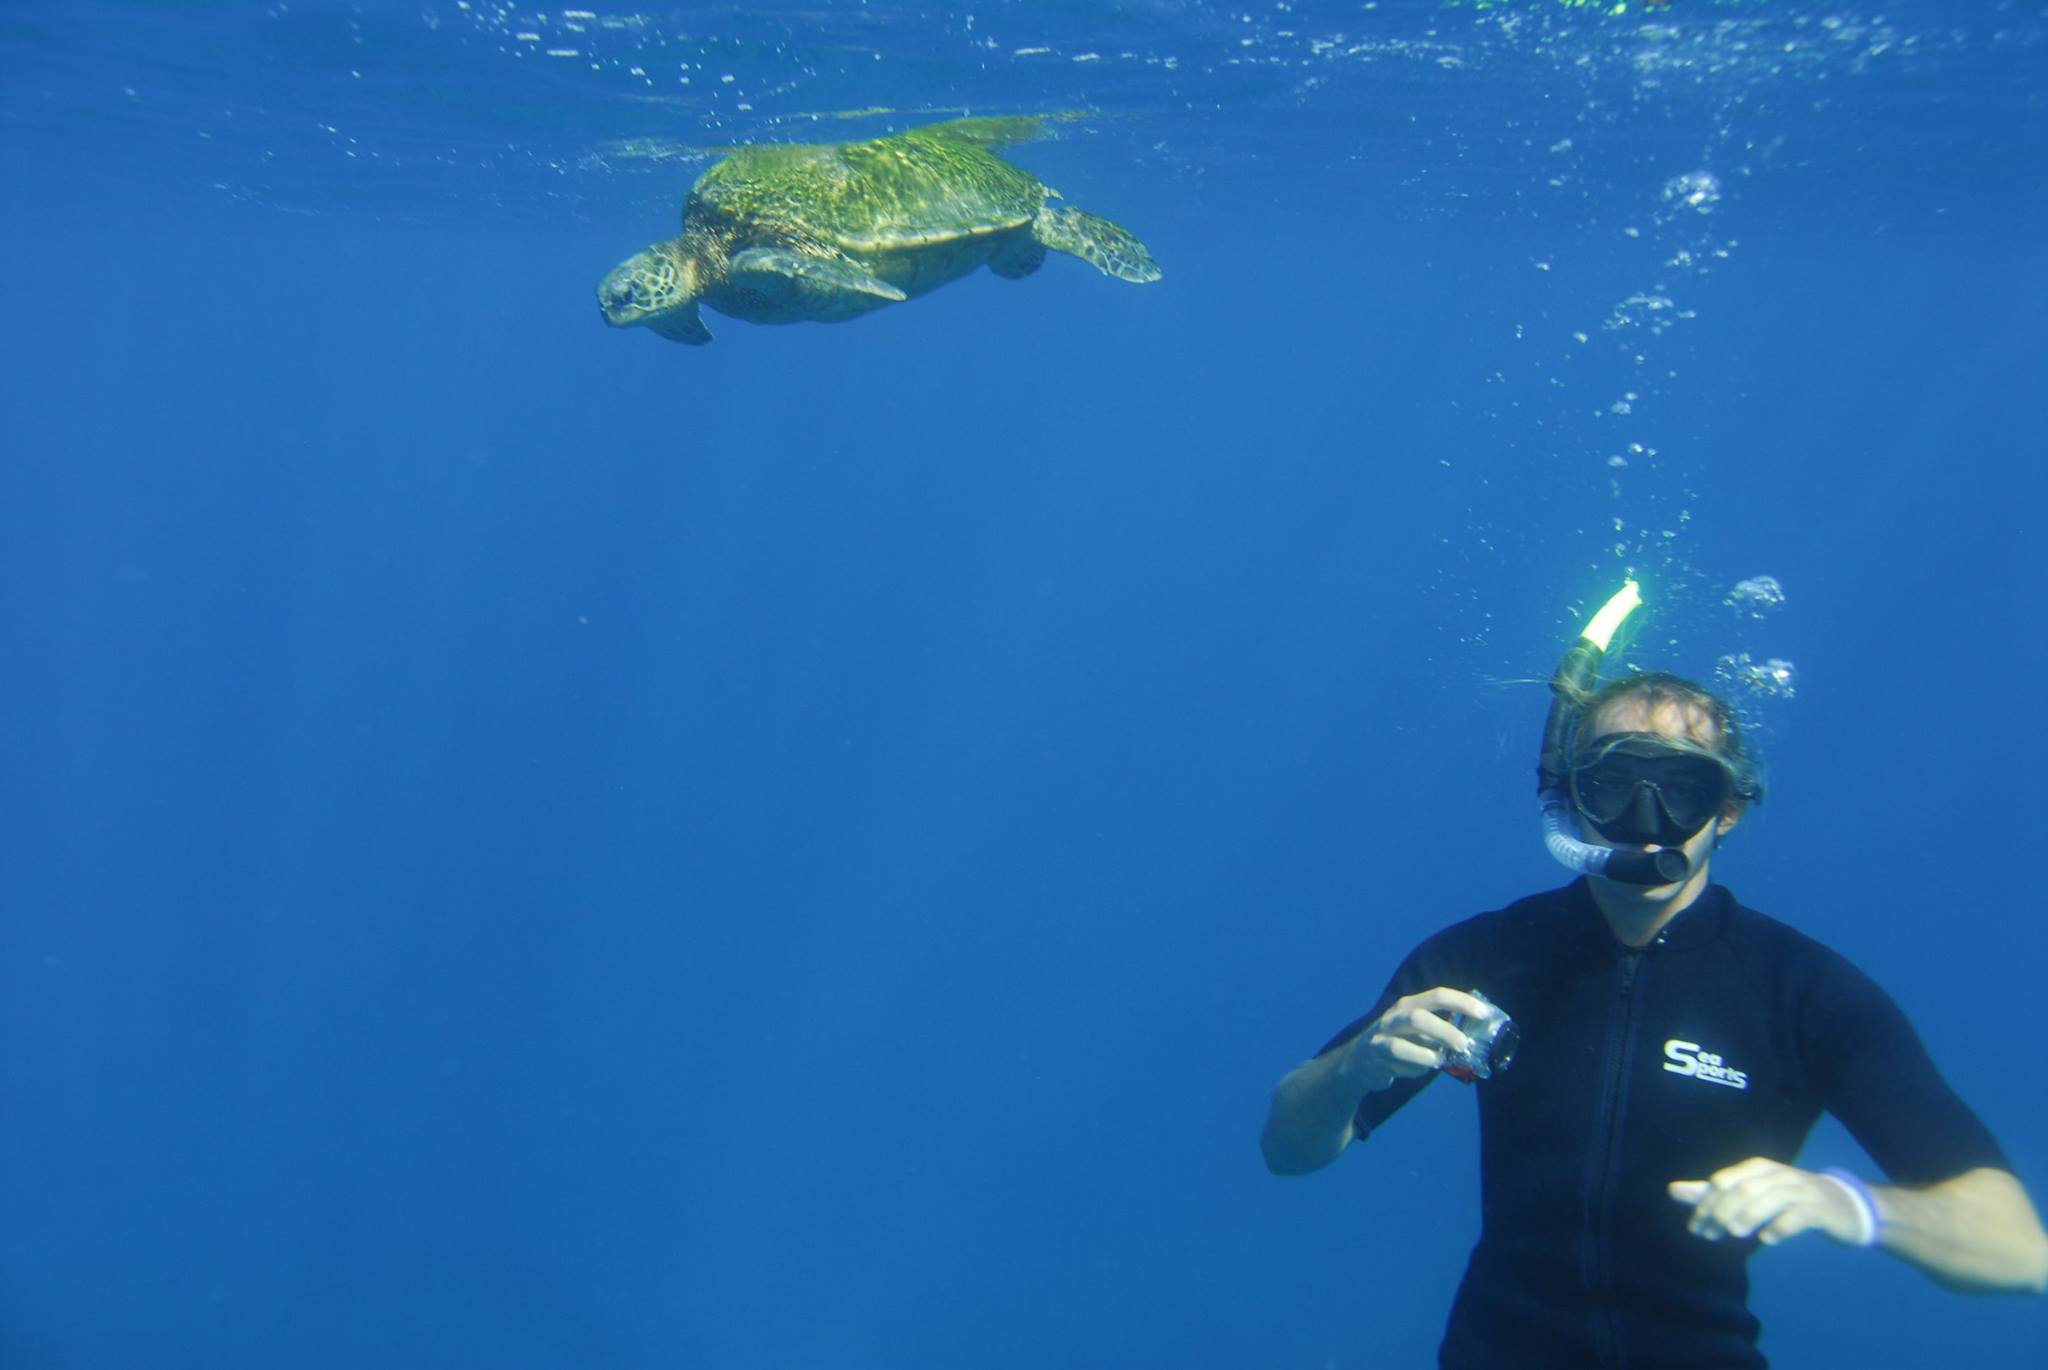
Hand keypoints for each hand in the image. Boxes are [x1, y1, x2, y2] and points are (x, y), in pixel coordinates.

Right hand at [1340, 987, 1491, 1091]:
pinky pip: (1395, 1057)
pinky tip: (1425, 1068)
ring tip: (1442, 1060)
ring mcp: (1382, 1033)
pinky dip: (1413, 1063)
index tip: (1484, 1013)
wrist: (1359, 1061)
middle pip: (1419, 1016)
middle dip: (1445, 1030)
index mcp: (1411, 1004)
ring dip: (1427, 1051)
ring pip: (1402, 1040)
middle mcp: (1395, 1015)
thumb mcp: (1420, 1034)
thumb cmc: (1401, 1044)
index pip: (1438, 996)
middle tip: (1465, 1045)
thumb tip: (1476, 1040)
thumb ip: (1442, 1033)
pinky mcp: (1374, 1052)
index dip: (1462, 1002)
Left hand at [1668, 1157, 1873, 1246]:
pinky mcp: (1820, 1210)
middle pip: (1743, 1189)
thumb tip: (1672, 1191)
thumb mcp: (1752, 1191)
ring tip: (1734, 1234)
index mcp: (1758, 1168)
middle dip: (1721, 1212)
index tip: (1695, 1227)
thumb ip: (1714, 1193)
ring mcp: (1801, 1190)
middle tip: (1709, 1235)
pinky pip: (1798, 1216)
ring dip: (1747, 1217)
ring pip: (1769, 1199)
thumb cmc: (1790, 1198)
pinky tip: (1768, 1239)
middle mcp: (1778, 1174)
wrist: (1845, 1205)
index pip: (1724, 1181)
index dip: (1705, 1203)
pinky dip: (1780, 1226)